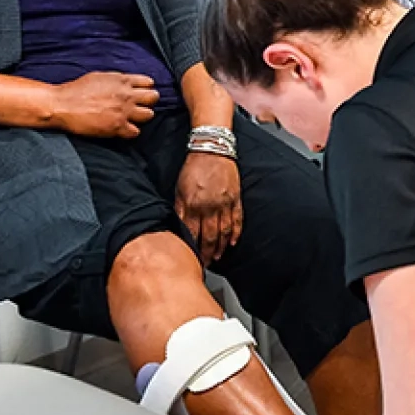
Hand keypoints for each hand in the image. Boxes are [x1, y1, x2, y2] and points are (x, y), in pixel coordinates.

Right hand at [50, 72, 157, 137]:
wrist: (63, 105)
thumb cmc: (77, 90)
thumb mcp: (100, 77)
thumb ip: (117, 80)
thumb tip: (126, 83)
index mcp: (122, 80)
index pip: (149, 82)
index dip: (146, 88)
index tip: (141, 93)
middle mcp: (126, 95)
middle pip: (153, 98)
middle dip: (149, 102)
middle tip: (140, 106)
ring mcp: (123, 111)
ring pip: (149, 115)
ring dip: (142, 117)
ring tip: (132, 118)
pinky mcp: (117, 127)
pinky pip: (135, 132)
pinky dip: (131, 132)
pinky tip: (123, 129)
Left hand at [176, 149, 242, 265]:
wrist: (213, 149)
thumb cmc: (193, 167)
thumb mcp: (179, 189)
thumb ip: (179, 209)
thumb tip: (177, 227)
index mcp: (193, 204)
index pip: (192, 234)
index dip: (192, 249)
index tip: (191, 259)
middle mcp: (209, 206)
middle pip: (209, 237)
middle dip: (207, 253)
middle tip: (206, 264)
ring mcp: (225, 203)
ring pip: (224, 232)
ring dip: (221, 247)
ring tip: (218, 257)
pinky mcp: (235, 198)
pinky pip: (237, 220)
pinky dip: (236, 233)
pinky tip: (233, 242)